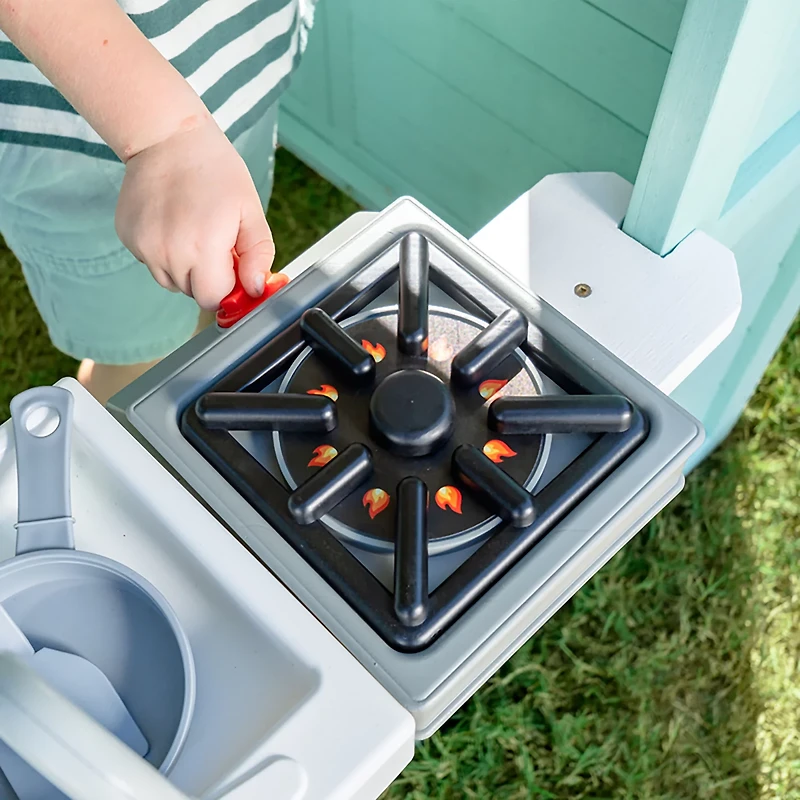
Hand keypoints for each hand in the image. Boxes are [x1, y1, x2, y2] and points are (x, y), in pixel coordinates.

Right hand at [115, 115, 274, 309]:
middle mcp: (167, 253)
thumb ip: (257, 256)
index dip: (227, 286)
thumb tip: (255, 289)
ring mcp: (143, 246)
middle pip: (192, 293)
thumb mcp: (250, 211)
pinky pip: (152, 263)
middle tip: (214, 241)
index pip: (213, 298)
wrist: (167, 137)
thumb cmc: (215, 171)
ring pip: (171, 281)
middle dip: (208, 277)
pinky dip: (164, 252)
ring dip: (186, 267)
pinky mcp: (128, 237)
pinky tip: (172, 223)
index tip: (231, 264)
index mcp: (202, 248)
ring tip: (192, 230)